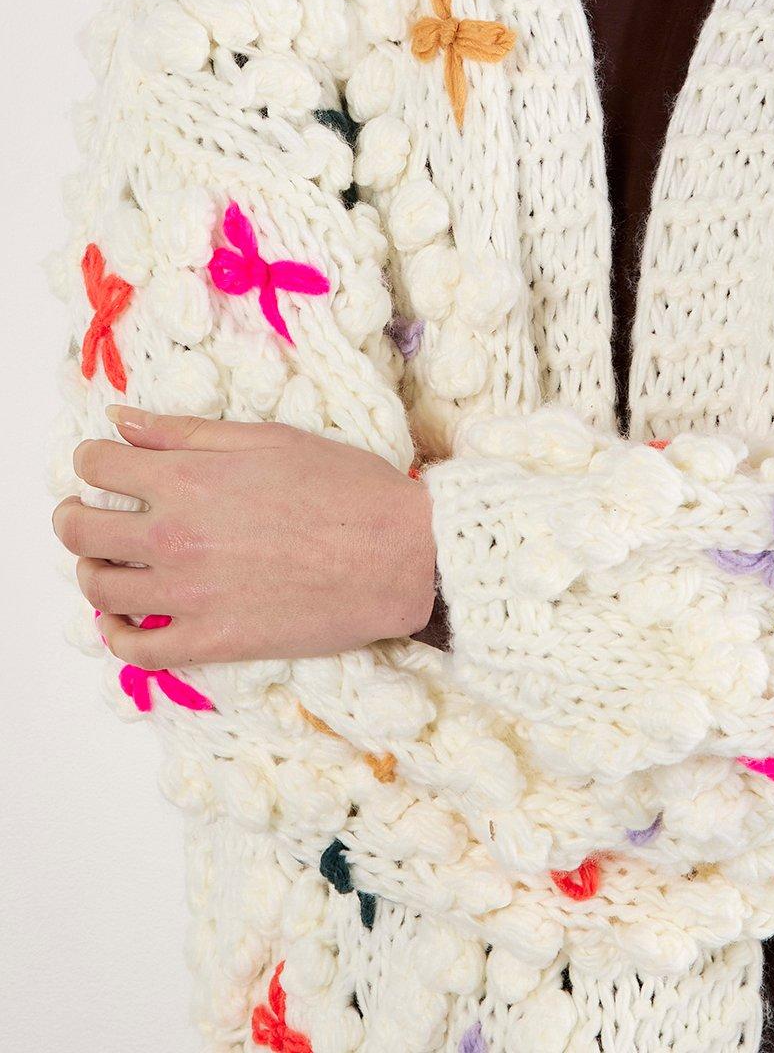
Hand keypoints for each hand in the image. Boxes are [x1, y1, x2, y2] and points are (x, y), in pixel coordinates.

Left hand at [51, 408, 437, 667]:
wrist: (399, 556)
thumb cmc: (345, 489)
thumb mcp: (268, 440)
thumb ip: (187, 432)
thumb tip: (122, 421)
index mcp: (187, 481)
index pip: (98, 466)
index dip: (93, 459)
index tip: (103, 463)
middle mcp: (174, 539)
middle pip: (80, 530)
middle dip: (75, 514)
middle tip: (90, 511)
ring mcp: (187, 596)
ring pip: (98, 588)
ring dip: (92, 568)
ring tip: (112, 559)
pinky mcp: (210, 642)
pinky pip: (134, 649)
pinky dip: (115, 632)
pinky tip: (125, 615)